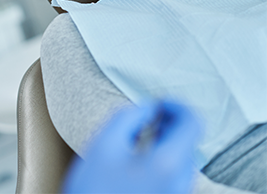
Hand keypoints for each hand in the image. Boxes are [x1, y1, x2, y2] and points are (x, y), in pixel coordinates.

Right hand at [63, 101, 200, 193]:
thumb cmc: (94, 189)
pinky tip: (142, 152)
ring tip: (141, 131)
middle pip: (189, 138)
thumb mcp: (104, 142)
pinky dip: (164, 153)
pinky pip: (176, 170)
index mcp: (168, 164)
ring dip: (166, 136)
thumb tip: (148, 107)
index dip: (177, 104)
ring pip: (183, 154)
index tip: (157, 101)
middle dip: (170, 119)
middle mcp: (180, 181)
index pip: (193, 121)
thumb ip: (128, 116)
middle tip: (147, 113)